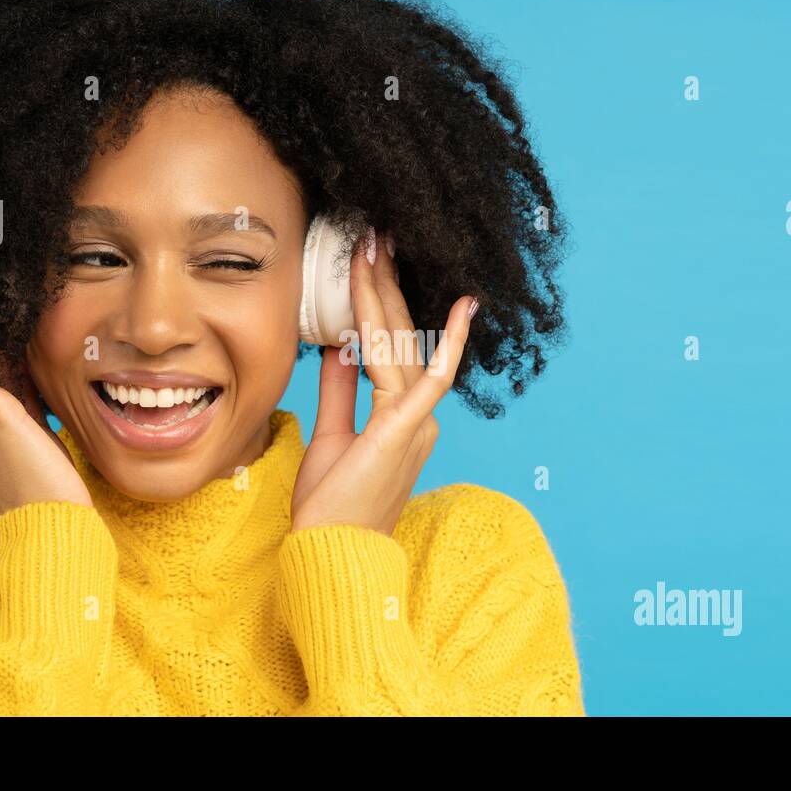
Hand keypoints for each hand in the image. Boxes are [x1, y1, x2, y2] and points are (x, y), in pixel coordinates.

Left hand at [291, 228, 476, 534]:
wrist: (330, 556)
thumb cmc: (331, 508)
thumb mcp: (330, 436)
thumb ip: (338, 391)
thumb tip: (336, 347)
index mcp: (403, 418)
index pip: (391, 348)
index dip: (379, 303)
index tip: (366, 263)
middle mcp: (418, 416)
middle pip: (402, 337)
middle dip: (385, 283)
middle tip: (374, 235)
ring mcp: (416, 422)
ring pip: (403, 345)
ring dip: (387, 294)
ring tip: (375, 247)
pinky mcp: (404, 431)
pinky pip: (429, 380)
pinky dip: (446, 343)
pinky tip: (460, 308)